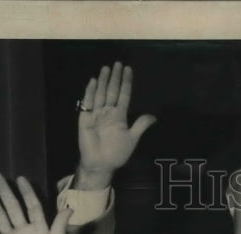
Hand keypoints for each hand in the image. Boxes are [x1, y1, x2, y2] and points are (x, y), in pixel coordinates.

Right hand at [76, 61, 155, 189]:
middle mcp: (108, 111)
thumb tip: (154, 117)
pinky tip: (94, 81)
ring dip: (104, 81)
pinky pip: (88, 103)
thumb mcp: (132, 138)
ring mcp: (97, 114)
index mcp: (119, 116)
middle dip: (115, 78)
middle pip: (112, 91)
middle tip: (118, 63)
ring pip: (101, 94)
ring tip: (107, 68)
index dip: (126, 83)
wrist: (101, 164)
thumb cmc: (116, 153)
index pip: (124, 95)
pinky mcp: (86, 118)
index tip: (128, 69)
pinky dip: (90, 92)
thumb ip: (141, 126)